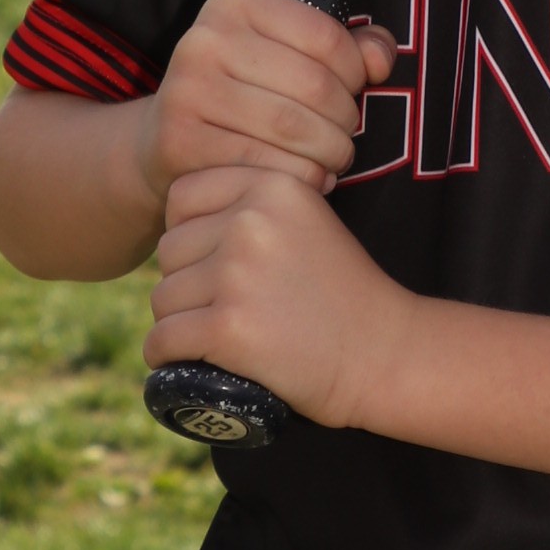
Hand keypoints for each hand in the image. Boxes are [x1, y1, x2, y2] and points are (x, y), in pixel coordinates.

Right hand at [144, 0, 393, 214]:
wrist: (165, 141)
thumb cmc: (243, 95)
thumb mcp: (287, 56)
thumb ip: (346, 50)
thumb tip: (381, 59)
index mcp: (233, 6)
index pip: (325, 36)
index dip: (355, 73)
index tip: (352, 93)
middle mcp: (204, 40)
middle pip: (314, 85)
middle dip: (346, 121)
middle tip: (345, 138)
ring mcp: (187, 91)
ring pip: (295, 129)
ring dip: (330, 153)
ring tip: (332, 160)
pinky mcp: (180, 141)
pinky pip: (267, 166)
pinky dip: (303, 179)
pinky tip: (308, 179)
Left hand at [147, 166, 406, 426]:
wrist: (386, 355)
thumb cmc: (346, 295)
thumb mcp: (309, 223)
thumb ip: (254, 208)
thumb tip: (179, 225)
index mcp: (273, 186)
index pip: (182, 197)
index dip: (190, 234)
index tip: (215, 264)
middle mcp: (252, 221)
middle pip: (169, 250)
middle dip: (186, 282)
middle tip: (227, 308)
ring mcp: (237, 274)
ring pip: (163, 297)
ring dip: (179, 323)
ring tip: (220, 337)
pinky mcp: (228, 327)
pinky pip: (163, 340)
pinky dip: (166, 358)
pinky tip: (185, 363)